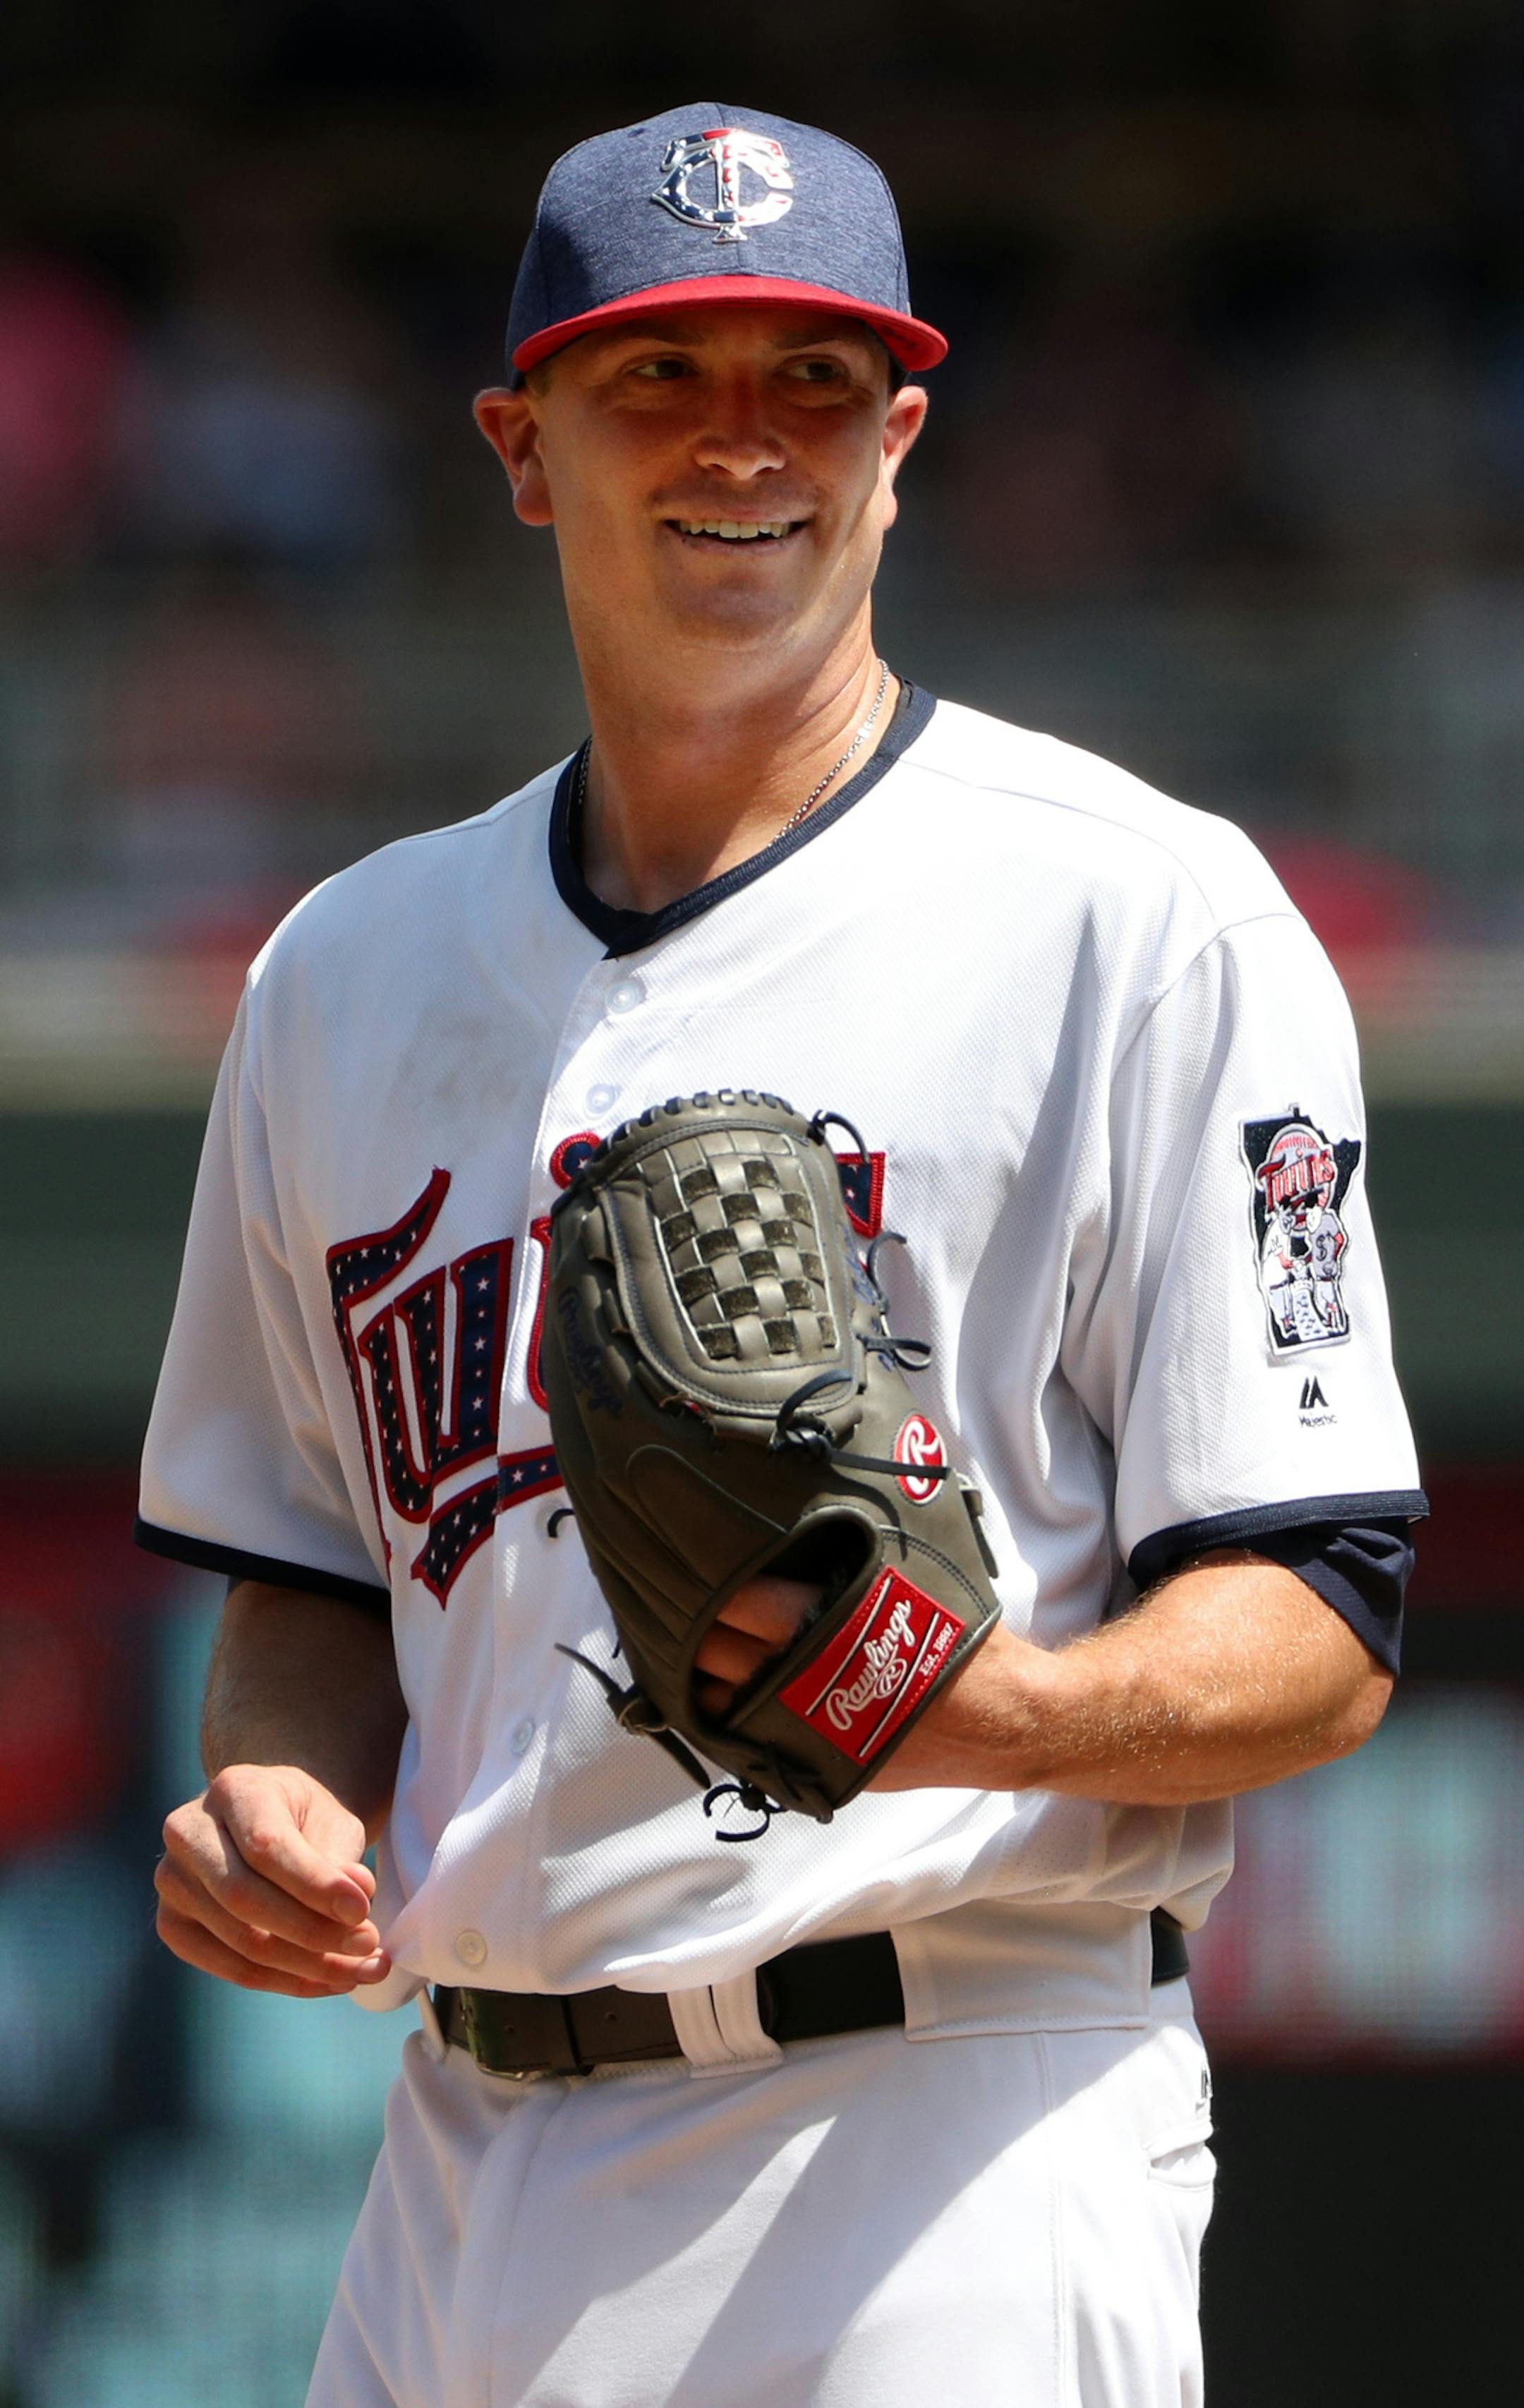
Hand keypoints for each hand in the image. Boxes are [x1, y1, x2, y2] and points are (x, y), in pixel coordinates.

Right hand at [156, 1763, 391, 1997]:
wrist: (270, 1826)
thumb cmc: (305, 1821)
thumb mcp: (332, 1821)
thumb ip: (339, 1857)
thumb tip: (356, 1896)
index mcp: (232, 1789)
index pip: (265, 1846)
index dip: (315, 1885)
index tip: (363, 1910)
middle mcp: (188, 1832)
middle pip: (244, 1899)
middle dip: (314, 1932)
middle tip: (369, 1944)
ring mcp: (171, 1881)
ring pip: (240, 1941)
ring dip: (309, 1965)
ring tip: (364, 1969)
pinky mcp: (172, 1925)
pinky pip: (229, 1967)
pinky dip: (286, 1981)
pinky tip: (330, 1980)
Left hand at [695, 1580, 1028, 1791]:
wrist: (1001, 1721)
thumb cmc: (962, 1636)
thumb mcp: (915, 1577)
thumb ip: (860, 1554)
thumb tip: (812, 1506)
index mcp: (834, 1630)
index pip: (748, 1604)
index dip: (716, 1583)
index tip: (698, 1562)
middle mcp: (813, 1684)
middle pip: (722, 1654)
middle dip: (699, 1627)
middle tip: (690, 1600)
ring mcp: (810, 1732)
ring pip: (722, 1702)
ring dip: (703, 1673)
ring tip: (695, 1644)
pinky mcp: (816, 1764)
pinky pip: (744, 1741)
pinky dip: (725, 1716)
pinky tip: (718, 1692)